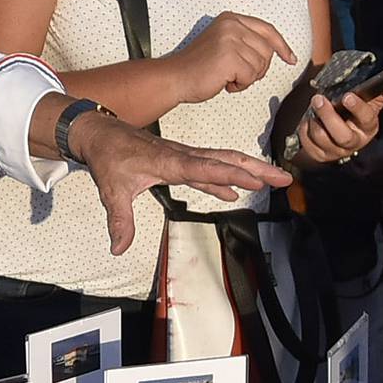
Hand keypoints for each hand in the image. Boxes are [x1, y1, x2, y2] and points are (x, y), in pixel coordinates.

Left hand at [67, 108, 290, 255]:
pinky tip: (234, 194)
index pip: (205, 169)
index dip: (231, 176)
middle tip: (284, 177)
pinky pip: (209, 170)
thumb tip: (119, 248)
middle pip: (226, 161)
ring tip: (274, 179)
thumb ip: (119, 220)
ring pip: (222, 162)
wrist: (98, 133)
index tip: (256, 181)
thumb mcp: (111, 190)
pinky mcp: (179, 161)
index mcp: (169, 162)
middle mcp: (182, 156)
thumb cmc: (107, 157)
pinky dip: (224, 181)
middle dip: (256, 169)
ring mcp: (183, 157)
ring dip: (249, 170)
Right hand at [167, 14, 297, 101]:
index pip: (267, 30)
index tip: (290, 58)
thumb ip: (245, 41)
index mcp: (231, 19)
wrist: (176, 77)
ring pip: (261, 65)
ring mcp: (231, 39)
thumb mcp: (223, 43)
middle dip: (257, 68)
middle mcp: (232, 25)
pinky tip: (225, 82)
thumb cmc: (198, 66)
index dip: (282, 45)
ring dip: (247, 77)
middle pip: (267, 50)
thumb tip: (274, 51)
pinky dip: (240, 85)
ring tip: (227, 76)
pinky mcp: (230, 56)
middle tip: (237, 74)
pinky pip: (251, 76)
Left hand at [296, 85, 382, 166]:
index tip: (347, 96)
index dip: (358, 108)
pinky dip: (305, 130)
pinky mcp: (321, 155)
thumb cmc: (355, 113)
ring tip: (313, 106)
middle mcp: (354, 142)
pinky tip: (308, 120)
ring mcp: (336, 151)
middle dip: (328, 116)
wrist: (340, 130)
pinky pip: (309, 144)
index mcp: (369, 127)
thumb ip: (382, 93)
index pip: (367, 119)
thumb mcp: (370, 103)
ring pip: (322, 139)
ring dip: (314, 121)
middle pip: (342, 136)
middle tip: (318, 99)